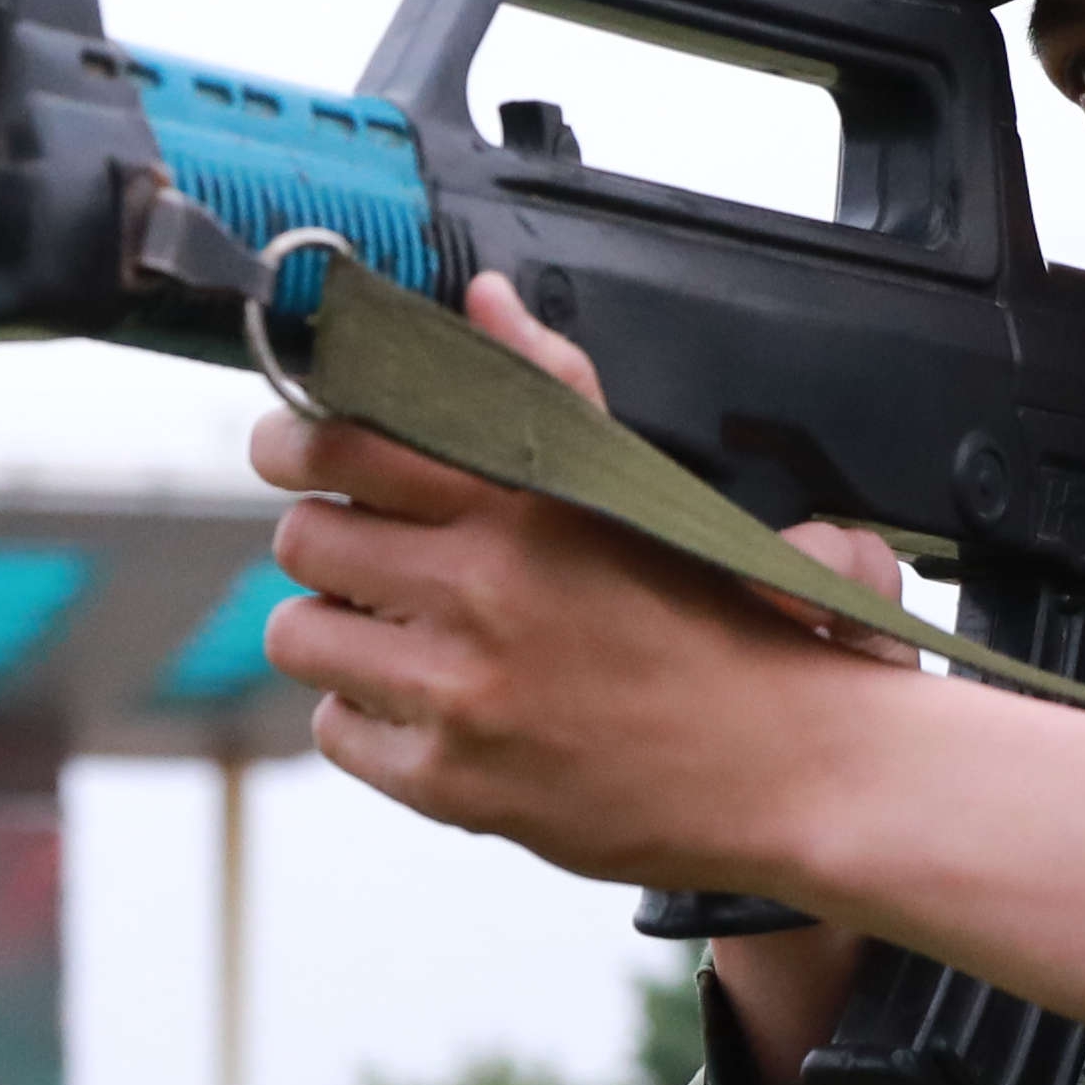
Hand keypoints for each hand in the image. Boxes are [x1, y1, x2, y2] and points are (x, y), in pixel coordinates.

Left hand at [238, 276, 1084, 1078]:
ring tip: (393, 633)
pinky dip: (368, 717)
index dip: (295, 442)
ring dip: (335, 629)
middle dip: (325, 541)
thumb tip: (483, 302)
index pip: (344, 442)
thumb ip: (549, 388)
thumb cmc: (727, 625)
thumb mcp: (644, 488)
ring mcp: (462, 692)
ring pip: (301, 636)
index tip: (290, 448)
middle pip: (303, 539)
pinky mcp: (454, 781)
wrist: (794, 766)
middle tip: (364, 553)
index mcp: (527, 502)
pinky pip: (338, 731)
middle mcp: (483, 589)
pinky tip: (428, 705)